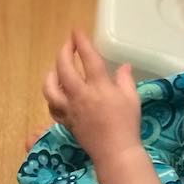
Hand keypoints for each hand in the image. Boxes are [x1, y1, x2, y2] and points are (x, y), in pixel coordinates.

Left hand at [43, 30, 141, 164]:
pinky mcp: (66, 121)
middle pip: (64, 68)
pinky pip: (52, 106)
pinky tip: (57, 93)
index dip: (81, 42)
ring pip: (50, 88)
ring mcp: (70, 109)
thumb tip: (124, 66)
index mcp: (99, 86)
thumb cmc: (127, 124)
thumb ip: (125, 79)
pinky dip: (52, 97)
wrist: (115, 152)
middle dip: (64, 52)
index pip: (87, 58)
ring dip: (51, 74)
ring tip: (57, 68)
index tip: (77, 31)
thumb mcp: (132, 99)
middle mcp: (80, 95)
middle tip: (68, 45)